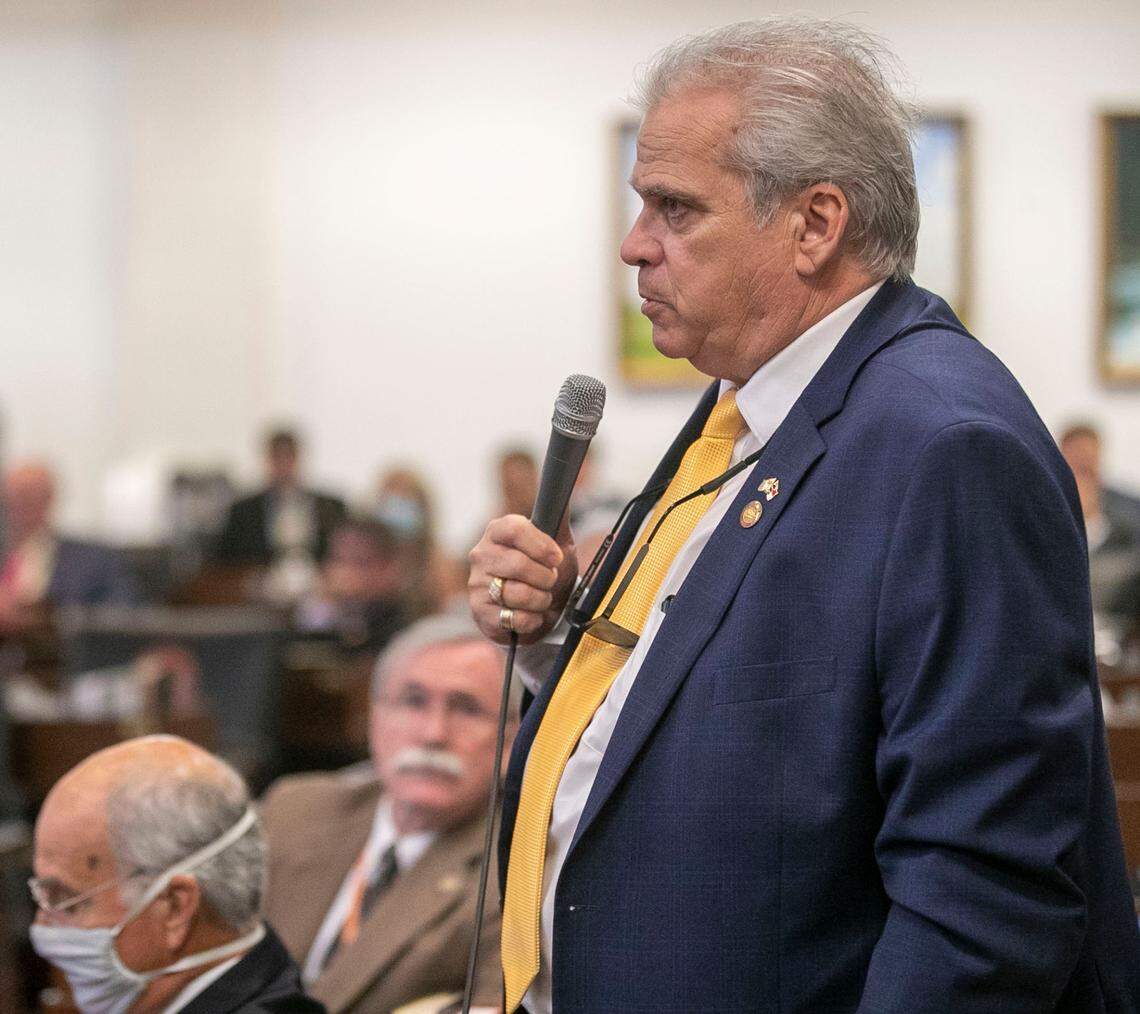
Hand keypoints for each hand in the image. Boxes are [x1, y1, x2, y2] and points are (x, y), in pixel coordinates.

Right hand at [468, 514, 577, 643]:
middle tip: (550, 581)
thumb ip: (558, 516)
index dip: (541, 546)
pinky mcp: (479, 611)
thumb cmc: (545, 570)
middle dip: (545, 578)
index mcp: (498, 531)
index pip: (515, 529)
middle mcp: (482, 554)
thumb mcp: (557, 541)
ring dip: (541, 600)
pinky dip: (531, 619)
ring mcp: (477, 583)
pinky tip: (531, 614)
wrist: (540, 608)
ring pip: (517, 593)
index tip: (556, 558)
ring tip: (541, 598)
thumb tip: (561, 492)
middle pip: (518, 564)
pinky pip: (513, 617)